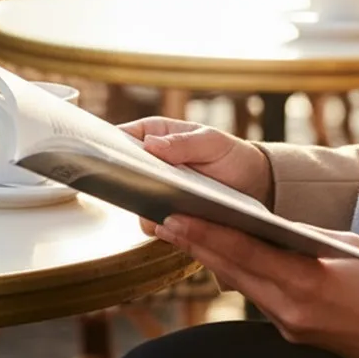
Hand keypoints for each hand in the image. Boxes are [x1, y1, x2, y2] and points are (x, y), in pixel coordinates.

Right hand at [120, 117, 272, 235]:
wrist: (253, 185)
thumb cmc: (230, 155)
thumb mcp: (212, 142)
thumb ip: (184, 143)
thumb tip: (150, 144)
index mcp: (155, 134)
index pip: (121, 137)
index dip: (108, 146)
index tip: (105, 157)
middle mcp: (149, 164)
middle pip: (121, 173)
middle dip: (126, 180)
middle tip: (140, 184)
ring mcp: (154, 191)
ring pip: (134, 201)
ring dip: (146, 205)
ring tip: (166, 204)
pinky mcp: (164, 215)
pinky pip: (152, 222)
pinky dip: (161, 223)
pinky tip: (174, 222)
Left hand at [154, 215, 358, 357]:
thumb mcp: (348, 246)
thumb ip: (305, 238)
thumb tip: (270, 227)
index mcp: (308, 282)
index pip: (246, 253)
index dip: (207, 234)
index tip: (176, 216)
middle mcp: (291, 309)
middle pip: (233, 271)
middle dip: (196, 244)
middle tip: (163, 219)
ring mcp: (290, 325)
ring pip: (242, 285)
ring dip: (212, 259)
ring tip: (184, 232)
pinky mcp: (293, 333)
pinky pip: (259, 298)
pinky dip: (240, 274)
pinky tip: (225, 256)